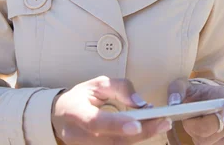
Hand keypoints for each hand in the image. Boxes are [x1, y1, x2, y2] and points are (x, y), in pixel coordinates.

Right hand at [51, 76, 171, 143]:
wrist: (61, 116)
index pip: (95, 122)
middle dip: (140, 134)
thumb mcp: (96, 84)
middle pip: (110, 141)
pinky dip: (133, 141)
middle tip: (163, 122)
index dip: (116, 125)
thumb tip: (140, 103)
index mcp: (75, 113)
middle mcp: (77, 135)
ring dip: (140, 138)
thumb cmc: (81, 98)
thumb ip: (119, 88)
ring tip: (160, 124)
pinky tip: (148, 131)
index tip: (138, 124)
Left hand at [167, 78, 223, 144]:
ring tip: (192, 122)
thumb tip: (174, 102)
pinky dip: (197, 141)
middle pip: (217, 126)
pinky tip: (195, 132)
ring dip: (194, 134)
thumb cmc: (192, 94)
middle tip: (186, 118)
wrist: (196, 105)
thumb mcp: (182, 86)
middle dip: (195, 125)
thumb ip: (176, 89)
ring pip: (209, 140)